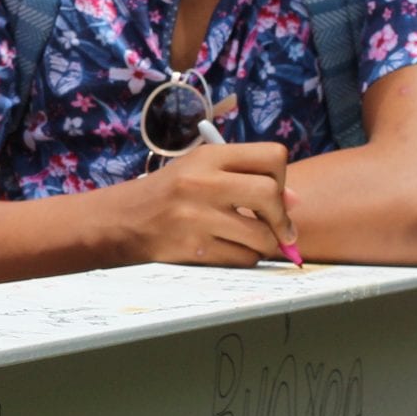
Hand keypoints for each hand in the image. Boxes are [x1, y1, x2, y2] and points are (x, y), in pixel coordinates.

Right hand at [121, 140, 297, 265]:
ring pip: (262, 236)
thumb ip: (245, 178)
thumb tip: (294, 201)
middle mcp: (203, 183)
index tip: (273, 193)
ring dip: (265, 244)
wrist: (122, 221)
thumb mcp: (202, 171)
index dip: (281, 177)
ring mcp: (196, 217)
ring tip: (249, 241)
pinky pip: (242, 259)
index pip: (272, 156)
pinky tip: (229, 250)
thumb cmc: (169, 194)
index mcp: (209, 157)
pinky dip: (244, 258)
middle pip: (271, 195)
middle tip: (279, 229)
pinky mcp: (192, 248)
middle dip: (281, 218)